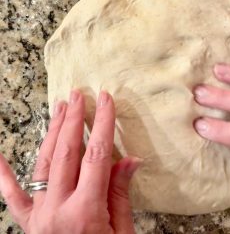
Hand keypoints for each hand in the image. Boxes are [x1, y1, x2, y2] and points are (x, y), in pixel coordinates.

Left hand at [0, 91, 139, 233]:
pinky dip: (4, 177)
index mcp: (85, 212)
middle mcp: (57, 210)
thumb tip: (130, 160)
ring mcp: (39, 216)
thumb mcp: (123, 233)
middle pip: (65, 153)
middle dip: (73, 120)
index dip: (102, 124)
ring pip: (43, 164)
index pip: (97, 155)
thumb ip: (120, 194)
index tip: (106, 101)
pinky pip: (13, 198)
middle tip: (77, 95)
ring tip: (59, 109)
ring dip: (52, 133)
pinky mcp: (29, 223)